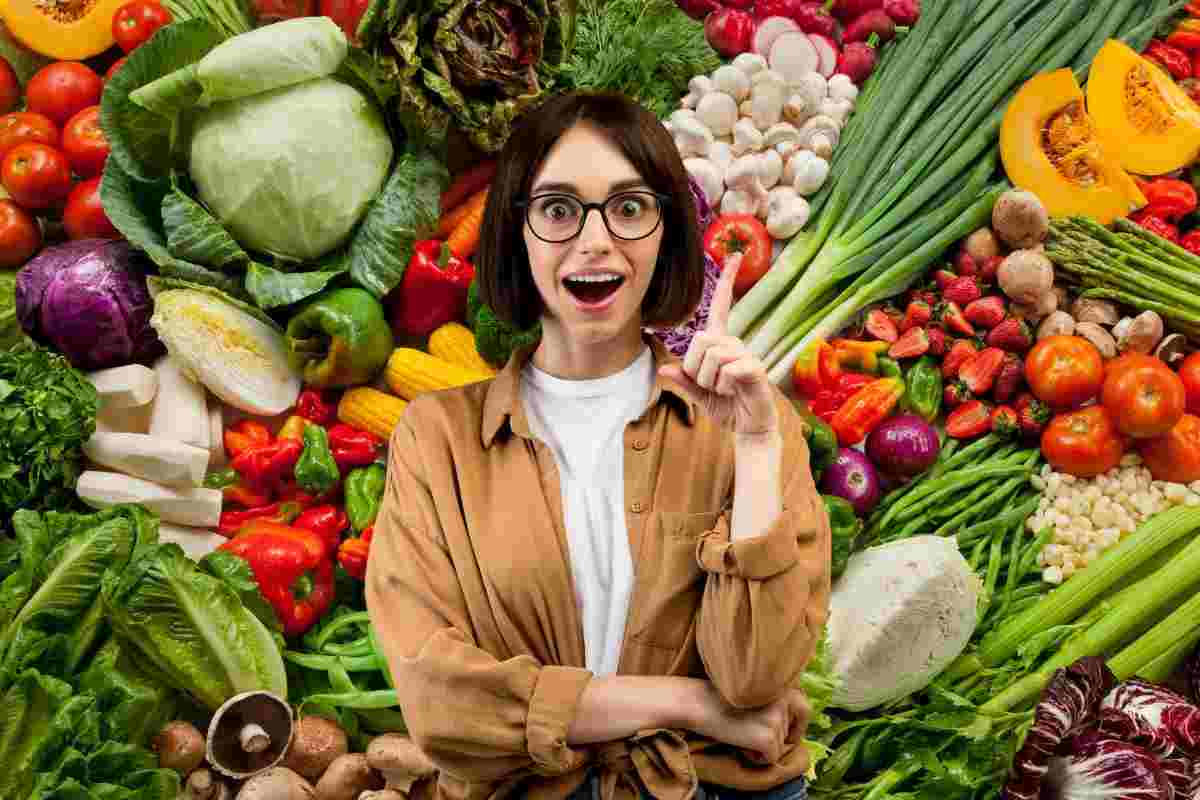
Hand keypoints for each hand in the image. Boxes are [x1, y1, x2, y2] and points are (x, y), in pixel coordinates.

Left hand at [657, 254, 778, 435]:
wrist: (748, 427)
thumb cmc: (726, 406)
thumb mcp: (699, 394)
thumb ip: (684, 380)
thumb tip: (665, 368)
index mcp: (720, 344)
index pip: (721, 307)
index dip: (726, 282)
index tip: (734, 255)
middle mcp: (734, 343)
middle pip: (699, 340)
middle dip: (695, 370)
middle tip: (710, 385)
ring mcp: (746, 354)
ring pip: (711, 357)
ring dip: (709, 382)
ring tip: (723, 390)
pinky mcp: (755, 369)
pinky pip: (727, 370)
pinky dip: (723, 386)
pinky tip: (734, 392)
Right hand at [685, 682, 810, 764]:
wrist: (699, 703)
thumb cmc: (720, 699)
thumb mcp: (754, 693)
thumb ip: (774, 704)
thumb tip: (791, 730)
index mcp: (781, 686)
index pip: (805, 709)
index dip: (797, 726)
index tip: (784, 734)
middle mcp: (783, 700)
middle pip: (790, 732)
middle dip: (775, 738)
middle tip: (753, 734)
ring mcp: (777, 719)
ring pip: (780, 746)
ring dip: (762, 746)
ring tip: (740, 732)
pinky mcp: (768, 738)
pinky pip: (771, 758)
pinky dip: (756, 758)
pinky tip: (740, 744)